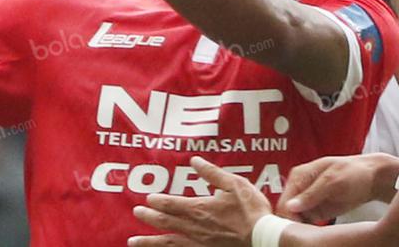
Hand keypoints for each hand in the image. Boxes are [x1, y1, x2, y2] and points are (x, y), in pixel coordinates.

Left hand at [129, 156, 272, 245]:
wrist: (265, 239)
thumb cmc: (252, 211)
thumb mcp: (234, 184)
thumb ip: (212, 173)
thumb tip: (194, 161)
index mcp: (200, 209)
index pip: (172, 204)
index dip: (158, 201)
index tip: (147, 199)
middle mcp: (195, 228)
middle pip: (165, 222)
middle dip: (149, 218)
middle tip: (136, 213)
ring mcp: (199, 245)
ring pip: (168, 243)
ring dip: (149, 242)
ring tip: (133, 241)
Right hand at [278, 154, 398, 223]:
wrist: (372, 179)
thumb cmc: (354, 173)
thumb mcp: (333, 181)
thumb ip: (311, 194)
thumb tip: (290, 206)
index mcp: (299, 176)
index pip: (284, 201)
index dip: (287, 217)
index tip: (296, 230)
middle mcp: (300, 189)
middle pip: (286, 212)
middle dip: (293, 224)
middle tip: (306, 235)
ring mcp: (308, 201)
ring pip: (294, 220)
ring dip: (301, 229)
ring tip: (313, 234)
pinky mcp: (316, 212)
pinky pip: (305, 224)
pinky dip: (308, 231)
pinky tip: (317, 234)